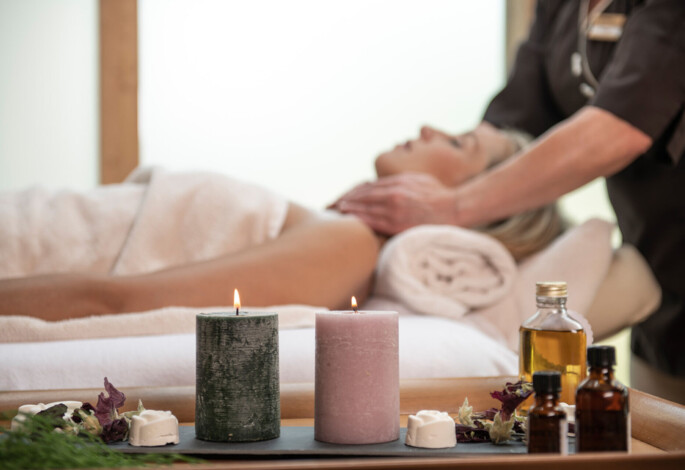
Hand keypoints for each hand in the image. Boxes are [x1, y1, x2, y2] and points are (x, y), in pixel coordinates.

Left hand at [330, 173, 458, 235]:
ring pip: (364, 208)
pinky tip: (351, 221)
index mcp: (397, 183)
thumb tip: (385, 185)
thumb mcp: (418, 180)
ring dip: (350, 209)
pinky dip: (360, 220)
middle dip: (347, 200)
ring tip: (339, 211)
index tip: (345, 196)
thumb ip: (399, 182)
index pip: (369, 187)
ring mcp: (394, 209)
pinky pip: (372, 221)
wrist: (455, 208)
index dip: (354, 192)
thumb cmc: (439, 195)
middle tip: (334, 204)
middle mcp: (393, 194)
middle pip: (362, 196)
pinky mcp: (396, 224)